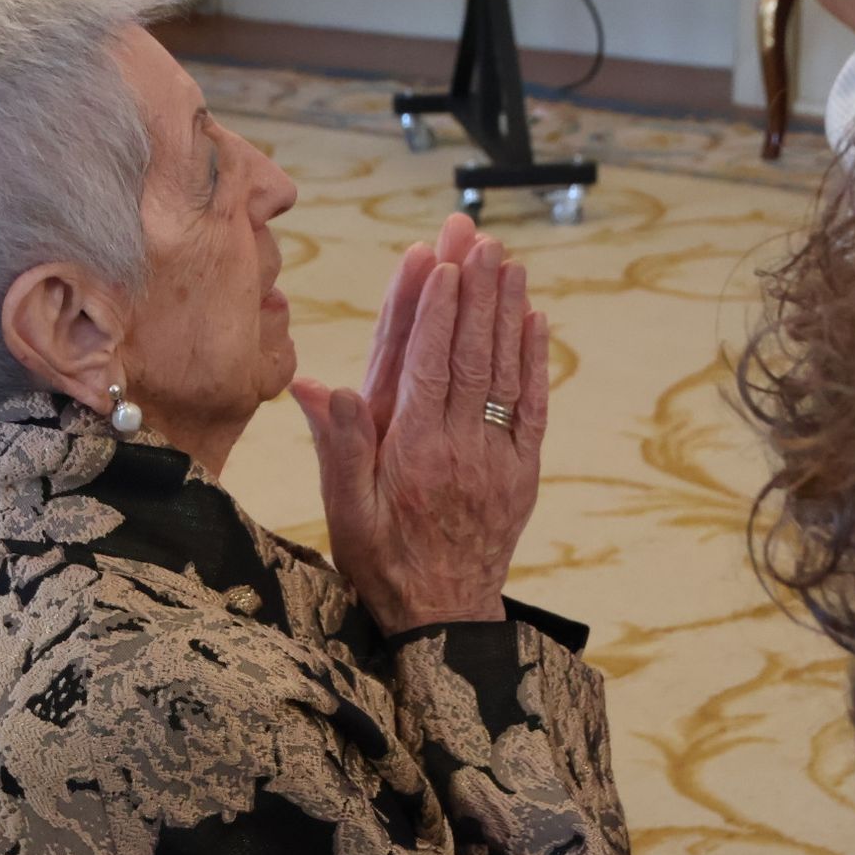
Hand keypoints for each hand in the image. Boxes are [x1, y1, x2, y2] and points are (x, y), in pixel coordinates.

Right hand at [293, 236, 549, 635]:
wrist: (443, 621)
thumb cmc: (381, 562)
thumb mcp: (344, 513)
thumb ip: (338, 447)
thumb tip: (319, 385)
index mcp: (412, 453)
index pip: (425, 365)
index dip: (434, 309)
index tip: (440, 259)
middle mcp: (460, 447)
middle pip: (469, 353)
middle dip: (473, 288)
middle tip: (476, 234)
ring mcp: (497, 457)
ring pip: (504, 370)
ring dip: (506, 309)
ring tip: (506, 258)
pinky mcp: (523, 470)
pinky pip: (534, 407)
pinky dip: (535, 360)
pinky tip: (534, 318)